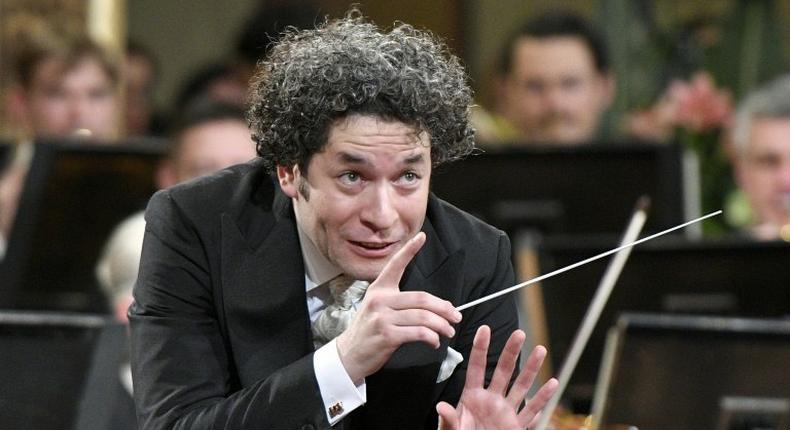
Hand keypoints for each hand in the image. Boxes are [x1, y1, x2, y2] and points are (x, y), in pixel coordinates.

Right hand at [336, 232, 462, 382]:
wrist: (349, 354)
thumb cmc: (370, 331)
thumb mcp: (378, 309)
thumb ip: (401, 303)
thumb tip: (434, 307)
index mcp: (379, 289)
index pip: (396, 265)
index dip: (409, 250)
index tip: (421, 237)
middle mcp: (380, 300)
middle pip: (421, 298)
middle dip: (444, 308)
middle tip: (456, 316)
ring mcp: (382, 317)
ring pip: (422, 316)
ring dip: (441, 325)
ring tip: (449, 331)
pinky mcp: (386, 335)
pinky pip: (418, 333)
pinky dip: (431, 338)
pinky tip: (434, 342)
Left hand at [436, 326, 558, 429]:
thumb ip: (448, 419)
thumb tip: (441, 407)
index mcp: (472, 397)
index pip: (476, 367)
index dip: (480, 348)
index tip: (484, 328)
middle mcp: (491, 400)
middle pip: (503, 370)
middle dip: (511, 352)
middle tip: (519, 333)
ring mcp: (505, 411)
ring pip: (521, 385)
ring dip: (531, 368)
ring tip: (540, 350)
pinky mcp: (516, 425)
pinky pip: (532, 410)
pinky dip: (543, 398)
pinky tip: (552, 383)